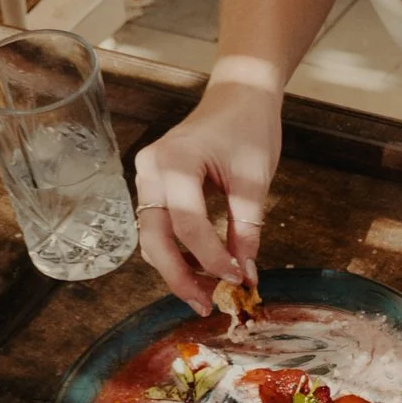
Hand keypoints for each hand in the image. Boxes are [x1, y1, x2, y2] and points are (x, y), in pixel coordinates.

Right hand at [133, 83, 280, 312]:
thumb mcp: (254, 180)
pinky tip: (200, 271)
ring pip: (151, 236)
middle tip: (205, 306)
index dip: (213, 259)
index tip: (239, 281)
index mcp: (176, 161)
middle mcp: (151, 169)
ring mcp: (147, 176)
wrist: (238, 96)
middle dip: (178, 276)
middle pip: (154, 237)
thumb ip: (247, 229)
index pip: (189, 224)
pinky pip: (159, 226)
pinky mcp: (153, 184)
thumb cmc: (249, 129)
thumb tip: (246, 276)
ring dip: (175, 268)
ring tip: (205, 295)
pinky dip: (177, 251)